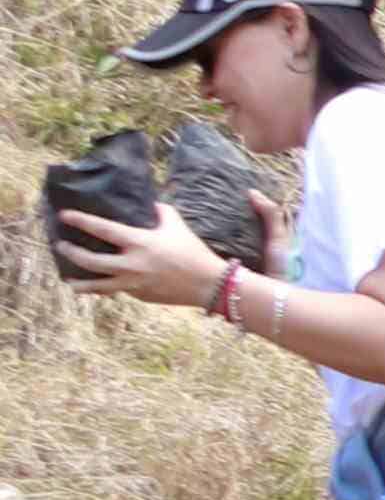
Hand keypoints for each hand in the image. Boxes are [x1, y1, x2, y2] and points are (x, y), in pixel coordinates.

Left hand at [53, 205, 224, 311]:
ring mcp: (133, 283)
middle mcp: (131, 264)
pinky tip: (100, 286)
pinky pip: (117, 290)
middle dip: (71, 253)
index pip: (102, 229)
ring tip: (70, 280)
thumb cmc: (193, 251)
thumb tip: (148, 204)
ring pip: (97, 285)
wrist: (209, 284)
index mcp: (140, 243)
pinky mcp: (139, 295)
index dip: (81, 221)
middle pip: (90, 260)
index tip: (65, 216)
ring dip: (80, 282)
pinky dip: (106, 288)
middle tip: (61, 246)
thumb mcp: (178, 226)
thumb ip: (160, 212)